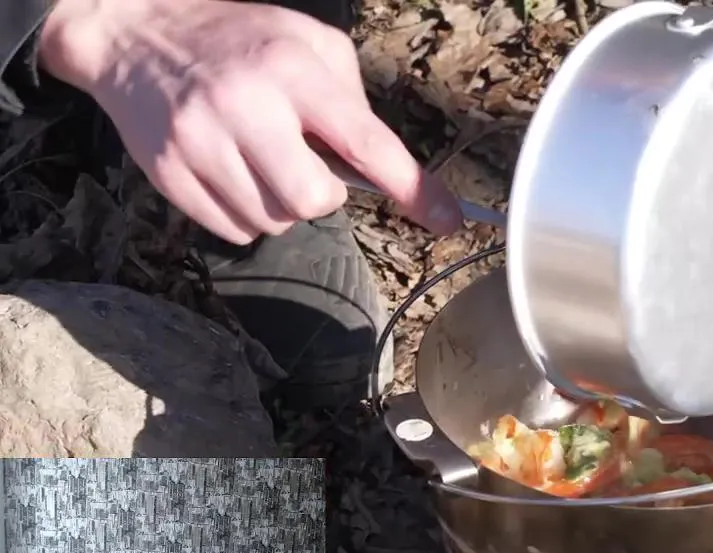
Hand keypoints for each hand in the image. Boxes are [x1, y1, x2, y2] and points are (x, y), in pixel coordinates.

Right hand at [36, 0, 462, 243]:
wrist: (136, 33)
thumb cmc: (239, 40)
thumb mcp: (306, 43)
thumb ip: (351, 99)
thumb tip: (384, 167)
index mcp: (293, 69)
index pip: (367, 143)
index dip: (412, 188)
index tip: (447, 219)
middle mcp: (247, 105)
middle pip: (314, 200)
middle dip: (320, 195)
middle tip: (301, 162)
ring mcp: (200, 142)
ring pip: (273, 222)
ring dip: (280, 204)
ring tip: (258, 159)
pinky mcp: (168, 172)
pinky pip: (232, 230)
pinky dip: (244, 213)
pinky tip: (230, 171)